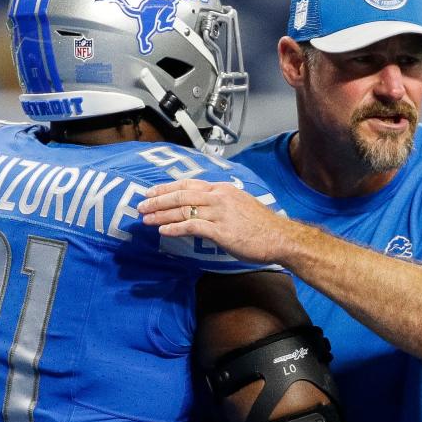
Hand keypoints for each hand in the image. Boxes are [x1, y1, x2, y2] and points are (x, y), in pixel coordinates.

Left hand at [137, 179, 291, 263]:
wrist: (279, 237)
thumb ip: (220, 204)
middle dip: (158, 200)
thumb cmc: (262, 225)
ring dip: (161, 215)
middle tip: (141, 205)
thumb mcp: (240, 205)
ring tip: (146, 219)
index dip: (166, 188)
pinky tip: (163, 231)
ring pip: (183, 210)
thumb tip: (203, 210)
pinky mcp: (221, 231)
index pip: (188, 184)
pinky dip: (175, 228)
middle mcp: (219, 197)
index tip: (151, 192)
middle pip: (181, 195)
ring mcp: (220, 213)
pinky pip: (192, 227)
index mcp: (222, 190)